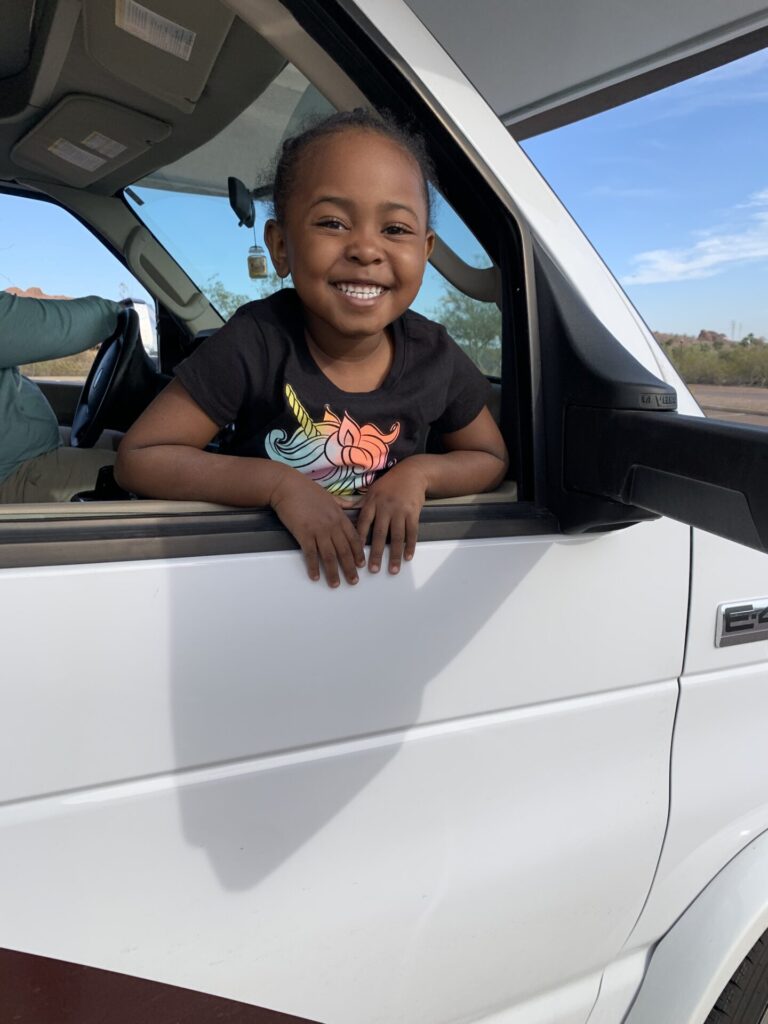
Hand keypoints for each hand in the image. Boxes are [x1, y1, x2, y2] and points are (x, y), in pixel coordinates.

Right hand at [270, 470, 364, 586]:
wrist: (287, 486)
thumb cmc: (306, 490)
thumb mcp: (329, 496)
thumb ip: (341, 504)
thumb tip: (351, 506)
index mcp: (340, 516)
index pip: (354, 538)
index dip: (358, 554)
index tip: (361, 565)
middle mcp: (332, 525)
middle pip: (344, 551)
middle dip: (350, 568)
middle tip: (353, 581)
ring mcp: (318, 530)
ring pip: (329, 555)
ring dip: (333, 572)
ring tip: (336, 584)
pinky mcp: (304, 533)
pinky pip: (311, 554)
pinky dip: (313, 567)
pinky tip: (315, 576)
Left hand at [354, 461, 427, 574]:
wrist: (412, 472)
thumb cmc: (389, 484)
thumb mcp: (372, 491)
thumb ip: (358, 503)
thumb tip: (338, 508)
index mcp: (372, 503)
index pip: (363, 524)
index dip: (359, 540)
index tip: (354, 555)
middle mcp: (385, 507)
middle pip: (379, 534)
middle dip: (375, 553)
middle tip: (373, 569)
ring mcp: (400, 510)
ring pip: (397, 536)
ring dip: (394, 555)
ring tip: (392, 569)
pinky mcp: (413, 512)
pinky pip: (412, 532)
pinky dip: (410, 546)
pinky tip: (407, 557)